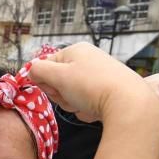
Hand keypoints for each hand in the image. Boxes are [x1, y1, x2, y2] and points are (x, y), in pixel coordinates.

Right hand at [28, 42, 158, 130]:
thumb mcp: (58, 76)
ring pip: (72, 92)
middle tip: (71, 98)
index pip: (46, 65)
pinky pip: (87, 99)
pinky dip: (87, 107)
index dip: (44, 81)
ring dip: (72, 103)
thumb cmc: (91, 86)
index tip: (53, 89)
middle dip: (61, 94)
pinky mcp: (108, 89)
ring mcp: (100, 73)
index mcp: (76, 50)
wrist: (128, 103)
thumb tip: (31, 71)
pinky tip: (95, 109)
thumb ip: (38, 71)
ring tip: (84, 105)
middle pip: (59, 80)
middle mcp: (89, 58)